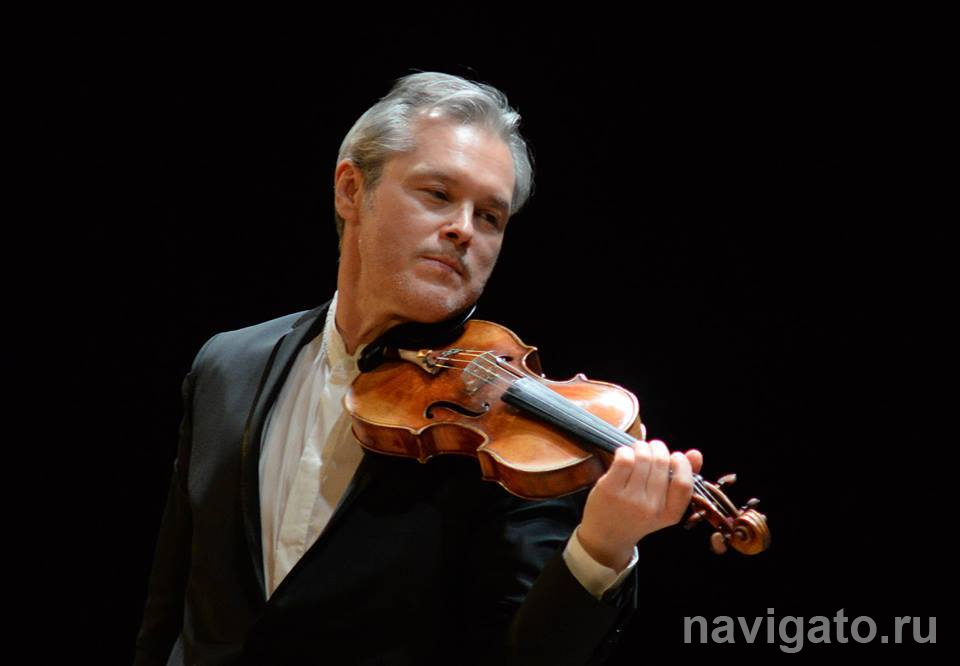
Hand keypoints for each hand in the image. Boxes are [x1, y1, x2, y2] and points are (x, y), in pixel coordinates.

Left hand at [577, 438, 702, 571]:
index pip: (684, 484)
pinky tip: (624, 455)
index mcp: (669, 514)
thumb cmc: (638, 515)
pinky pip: (624, 458)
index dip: (682, 464)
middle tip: (653, 448)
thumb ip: (682, 480)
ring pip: (643, 457)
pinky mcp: (610, 490)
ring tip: (638, 449)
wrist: (607, 535)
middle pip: (661, 463)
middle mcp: (651, 508)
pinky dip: (625, 450)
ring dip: (641, 446)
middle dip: (658, 448)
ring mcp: (630, 499)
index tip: (676, 456)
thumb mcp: (664, 506)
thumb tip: (695, 454)